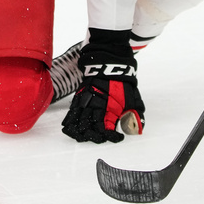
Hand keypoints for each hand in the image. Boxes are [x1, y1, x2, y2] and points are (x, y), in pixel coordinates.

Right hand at [61, 29, 144, 143]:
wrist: (112, 64)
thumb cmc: (124, 84)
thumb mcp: (134, 99)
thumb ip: (135, 115)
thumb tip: (135, 130)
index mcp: (110, 108)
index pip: (107, 129)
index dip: (111, 137)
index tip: (118, 138)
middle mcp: (96, 106)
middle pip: (91, 128)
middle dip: (94, 136)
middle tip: (99, 139)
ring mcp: (87, 101)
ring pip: (80, 121)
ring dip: (80, 132)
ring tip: (80, 138)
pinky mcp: (80, 95)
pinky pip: (73, 111)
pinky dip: (70, 121)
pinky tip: (68, 129)